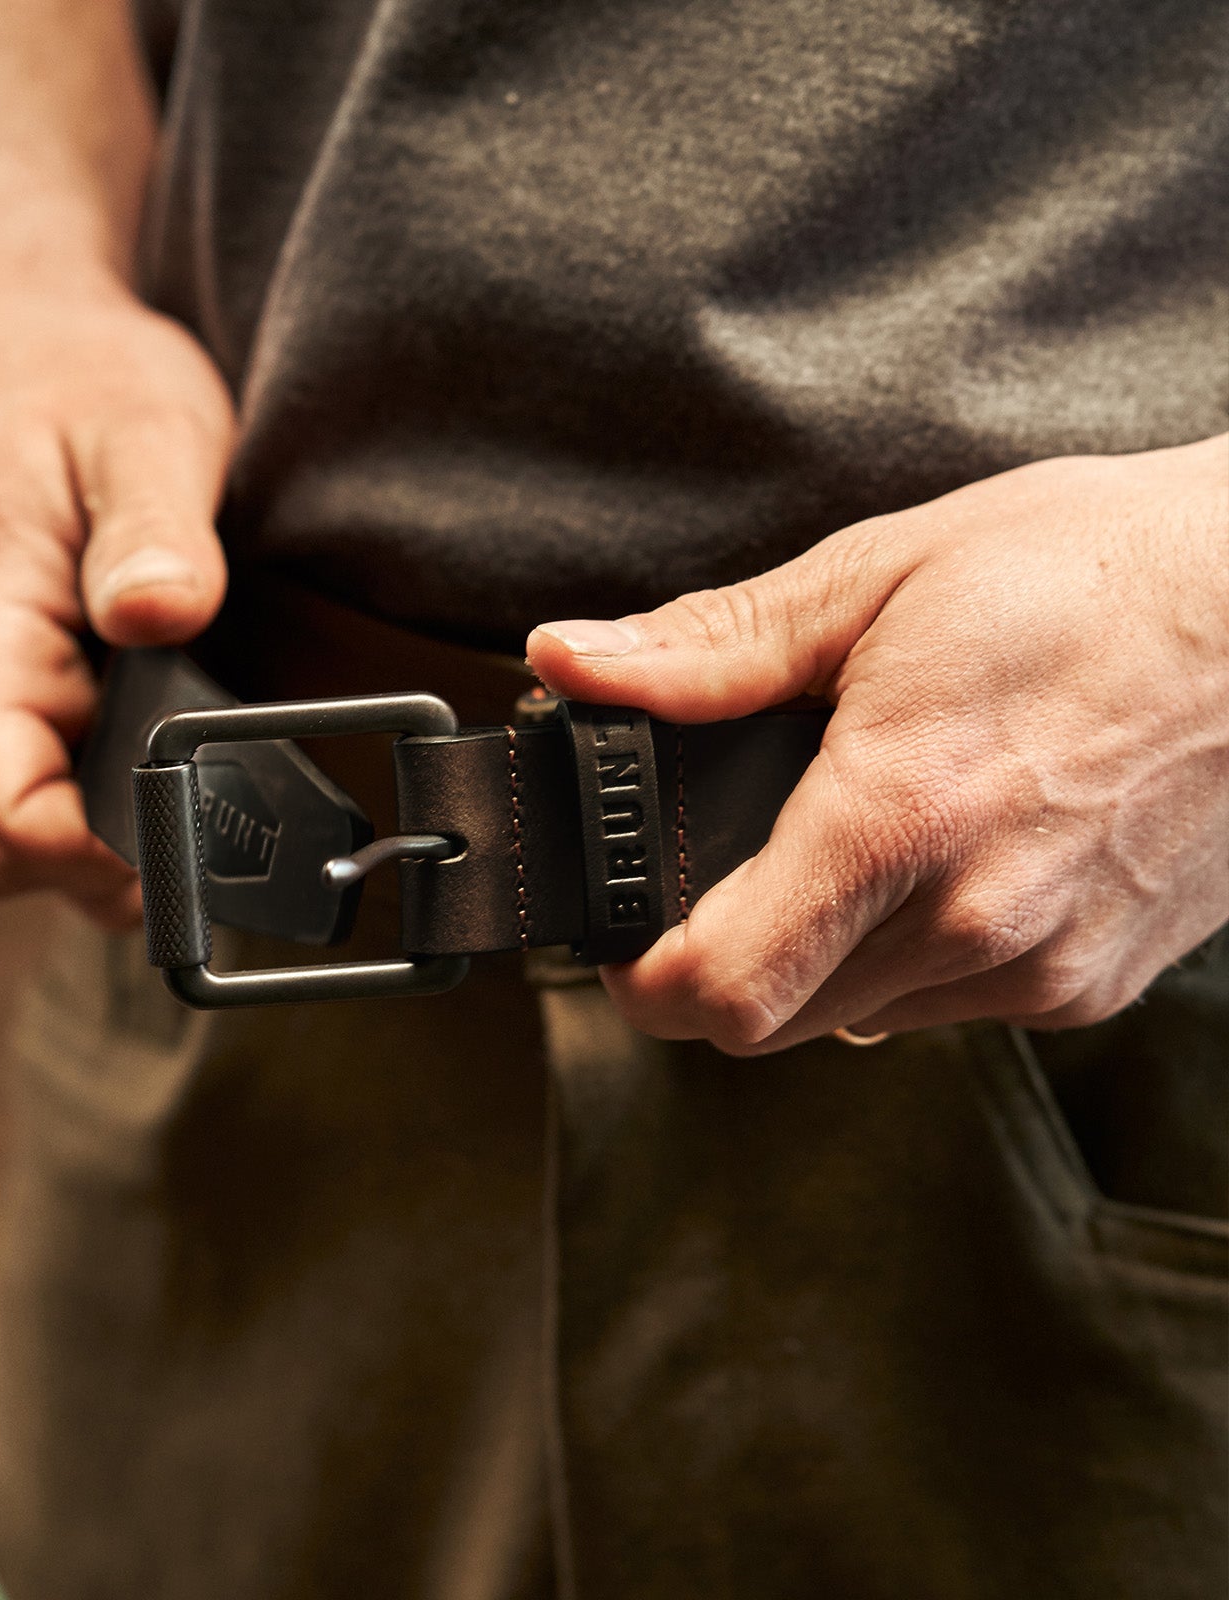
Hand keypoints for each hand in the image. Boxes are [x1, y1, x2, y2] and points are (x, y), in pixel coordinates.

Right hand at [0, 253, 234, 924]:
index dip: (115, 856)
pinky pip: (42, 796)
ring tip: (192, 726)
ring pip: (39, 841)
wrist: (5, 338)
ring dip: (124, 818)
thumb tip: (165, 615)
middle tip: (228, 773)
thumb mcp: (142, 433)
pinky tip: (159, 716)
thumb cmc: (72, 378)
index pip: (10, 840)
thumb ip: (153, 536)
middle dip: (134, 849)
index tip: (206, 812)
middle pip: (30, 866)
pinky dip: (108, 786)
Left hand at [528, 437, 1228, 1051]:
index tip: (619, 938)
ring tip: (841, 838)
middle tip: (713, 872)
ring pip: (856, 1016)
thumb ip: (709, 649)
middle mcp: (975, 918)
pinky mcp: (1092, 981)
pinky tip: (937, 858)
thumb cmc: (1096, 571)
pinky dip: (906, 953)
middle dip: (715, 963)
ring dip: (814, 954)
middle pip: (773, 1020)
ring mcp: (1043, 964)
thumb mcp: (877, 579)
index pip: (723, 988)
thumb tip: (572, 660)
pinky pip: (948, 1005)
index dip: (641, 979)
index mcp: (901, 814)